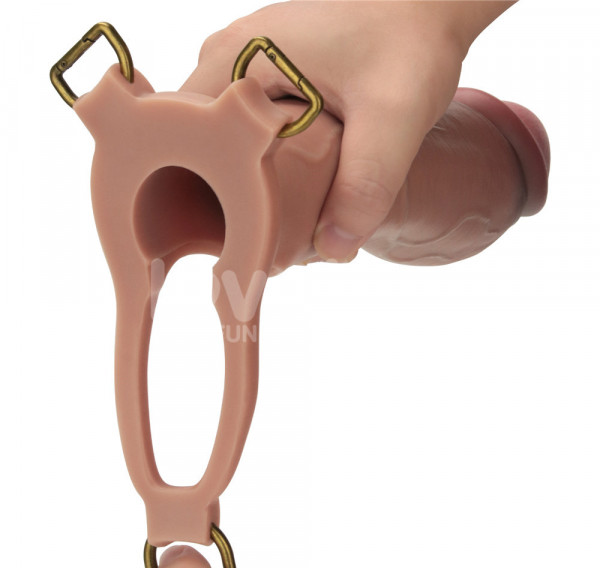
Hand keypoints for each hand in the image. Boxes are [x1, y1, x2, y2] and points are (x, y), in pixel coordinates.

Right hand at [181, 1, 512, 261]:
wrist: (428, 6)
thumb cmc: (411, 42)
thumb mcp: (393, 117)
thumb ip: (365, 185)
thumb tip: (332, 248)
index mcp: (236, 60)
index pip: (180, 138)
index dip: (199, 191)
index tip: (232, 229)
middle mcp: (229, 57)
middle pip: (200, 143)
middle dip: (224, 190)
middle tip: (260, 233)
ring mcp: (247, 64)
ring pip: (224, 137)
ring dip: (244, 177)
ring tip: (274, 215)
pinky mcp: (269, 73)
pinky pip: (246, 125)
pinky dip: (262, 159)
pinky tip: (288, 185)